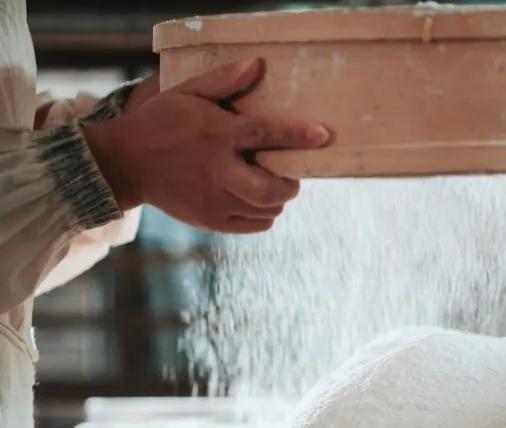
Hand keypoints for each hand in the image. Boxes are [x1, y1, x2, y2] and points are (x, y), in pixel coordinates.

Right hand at [83, 59, 328, 233]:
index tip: (321, 135)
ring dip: (277, 199)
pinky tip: (256, 201)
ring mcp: (214, 200)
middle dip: (290, 185)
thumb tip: (257, 65)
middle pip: (270, 189)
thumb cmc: (161, 122)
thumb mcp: (187, 93)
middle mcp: (218, 172)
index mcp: (217, 136)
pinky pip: (254, 225)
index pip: (265, 134)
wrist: (125, 163)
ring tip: (270, 185)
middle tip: (290, 176)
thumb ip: (223, 81)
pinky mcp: (210, 220)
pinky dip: (264, 215)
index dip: (296, 136)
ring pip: (266, 210)